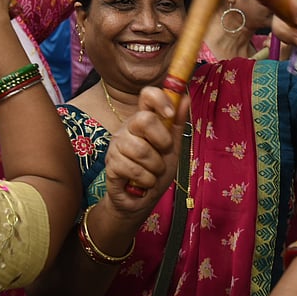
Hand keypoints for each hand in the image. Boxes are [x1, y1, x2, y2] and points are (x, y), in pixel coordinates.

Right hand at [103, 87, 188, 220]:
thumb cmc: (156, 171)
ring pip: (141, 149)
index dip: (160, 99)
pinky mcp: (111, 164)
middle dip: (162, 141)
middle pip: (144, 119)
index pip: (147, 95)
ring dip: (155, 167)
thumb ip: (177, 124)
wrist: (140, 201)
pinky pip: (134, 169)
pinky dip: (147, 180)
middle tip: (163, 153)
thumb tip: (185, 98)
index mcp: (144, 119)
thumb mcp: (173, 148)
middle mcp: (127, 128)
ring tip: (153, 172)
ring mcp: (117, 145)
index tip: (170, 114)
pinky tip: (144, 182)